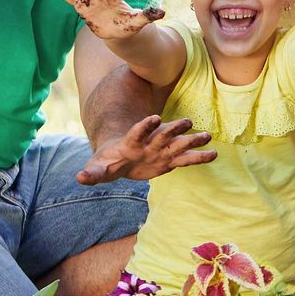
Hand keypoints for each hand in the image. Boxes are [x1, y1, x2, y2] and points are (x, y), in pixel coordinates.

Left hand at [77, 115, 216, 185]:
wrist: (122, 160)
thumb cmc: (109, 162)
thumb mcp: (98, 169)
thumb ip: (92, 173)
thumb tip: (80, 178)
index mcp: (132, 142)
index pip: (139, 131)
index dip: (145, 126)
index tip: (155, 118)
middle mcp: (150, 143)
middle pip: (163, 134)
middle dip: (174, 128)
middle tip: (187, 121)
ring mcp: (162, 150)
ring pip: (178, 144)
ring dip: (192, 140)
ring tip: (208, 136)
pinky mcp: (170, 161)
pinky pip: (187, 159)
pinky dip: (199, 158)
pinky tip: (214, 154)